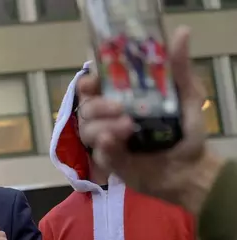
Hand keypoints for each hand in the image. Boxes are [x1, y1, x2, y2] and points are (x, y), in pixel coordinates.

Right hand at [76, 26, 222, 213]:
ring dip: (103, 126)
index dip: (88, 83)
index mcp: (122, 99)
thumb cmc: (186, 131)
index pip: (94, 87)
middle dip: (98, 106)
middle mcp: (109, 118)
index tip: (91, 81)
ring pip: (87, 131)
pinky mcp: (110, 162)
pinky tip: (111, 141)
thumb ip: (179, 68)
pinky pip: (98, 153)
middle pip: (86, 108)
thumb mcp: (187, 95)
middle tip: (119, 108)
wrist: (191, 167)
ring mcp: (107, 141)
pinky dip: (103, 146)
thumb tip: (182, 33)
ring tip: (128, 128)